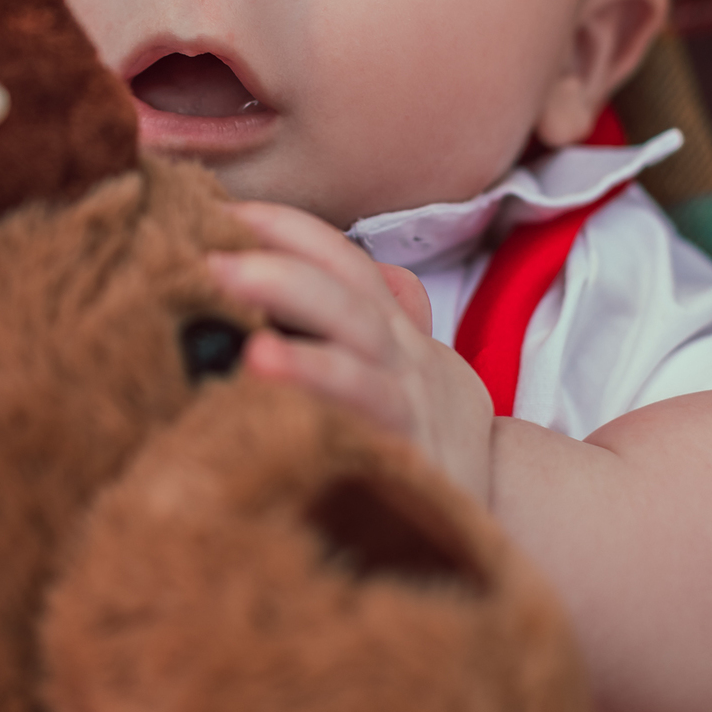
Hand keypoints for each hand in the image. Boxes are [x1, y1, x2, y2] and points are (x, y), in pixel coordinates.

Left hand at [208, 202, 494, 502]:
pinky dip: (332, 435)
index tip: (220, 210)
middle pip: (347, 303)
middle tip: (209, 262)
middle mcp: (402, 360)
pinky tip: (285, 432)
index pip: (342, 261)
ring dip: (307, 363)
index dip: (287, 228)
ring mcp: (408, 415)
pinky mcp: (409, 470)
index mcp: (389, 328)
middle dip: (282, 276)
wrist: (503, 501)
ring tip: (254, 353)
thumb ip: (365, 313)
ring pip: (360, 377)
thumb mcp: (404, 360)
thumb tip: (315, 263)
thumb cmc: (423, 426)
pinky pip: (370, 449)